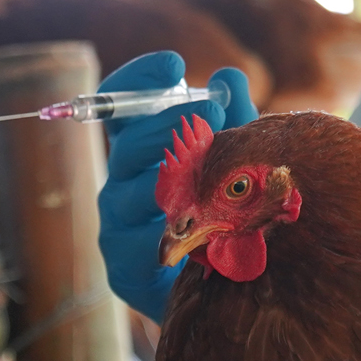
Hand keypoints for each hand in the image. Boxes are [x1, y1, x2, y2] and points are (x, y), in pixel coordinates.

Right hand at [95, 50, 257, 323]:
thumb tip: (229, 75)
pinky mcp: (123, 268)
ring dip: (170, 174)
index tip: (173, 65)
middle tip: (210, 112)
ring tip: (209, 165)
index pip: (121, 106)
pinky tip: (195, 225)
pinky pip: (134, 243)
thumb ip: (237, 119)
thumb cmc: (238, 219)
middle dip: (167, 122)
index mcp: (142, 152)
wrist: (236, 295)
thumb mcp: (243, 163)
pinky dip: (163, 231)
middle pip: (126, 142)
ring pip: (128, 189)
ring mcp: (118, 225)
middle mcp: (123, 183)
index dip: (138, 80)